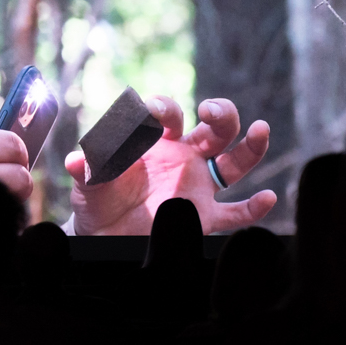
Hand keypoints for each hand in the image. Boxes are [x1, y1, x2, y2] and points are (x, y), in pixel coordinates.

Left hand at [65, 97, 275, 235]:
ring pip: (233, 161)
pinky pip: (235, 212)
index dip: (164, 108)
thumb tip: (77, 159)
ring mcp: (197, 185)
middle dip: (219, 113)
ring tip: (261, 129)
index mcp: (156, 139)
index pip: (168, 113)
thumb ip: (89, 168)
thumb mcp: (89, 182)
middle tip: (211, 109)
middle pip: (213, 128)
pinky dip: (254, 207)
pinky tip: (269, 198)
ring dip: (250, 146)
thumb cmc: (98, 198)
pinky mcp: (204, 217)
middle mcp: (183, 156)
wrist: (104, 236)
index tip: (156, 112)